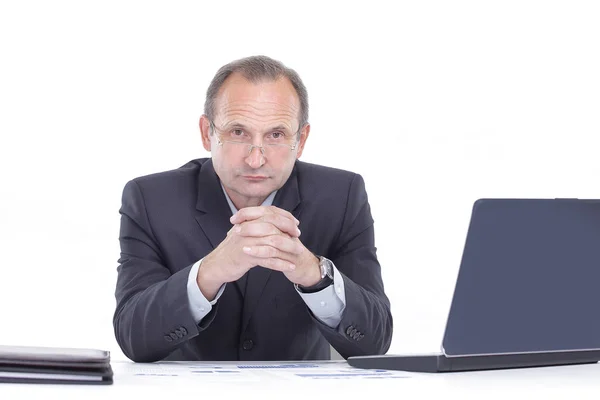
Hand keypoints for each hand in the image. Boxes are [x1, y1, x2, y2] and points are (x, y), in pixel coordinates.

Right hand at [197, 206, 311, 299]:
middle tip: (298, 235)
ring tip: (299, 252)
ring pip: (272, 241)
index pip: (269, 212)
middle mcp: (246, 228)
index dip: (284, 216)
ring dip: (288, 246)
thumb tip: (274, 221)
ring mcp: (246, 242)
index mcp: (246, 222)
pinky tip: (290, 267)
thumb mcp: (243, 234)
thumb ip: (256, 226)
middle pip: (272, 223)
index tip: (295, 223)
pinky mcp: (246, 256)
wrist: (215, 266)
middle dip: (288, 228)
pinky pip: (268, 259)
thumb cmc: (232, 251)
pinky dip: (281, 263)